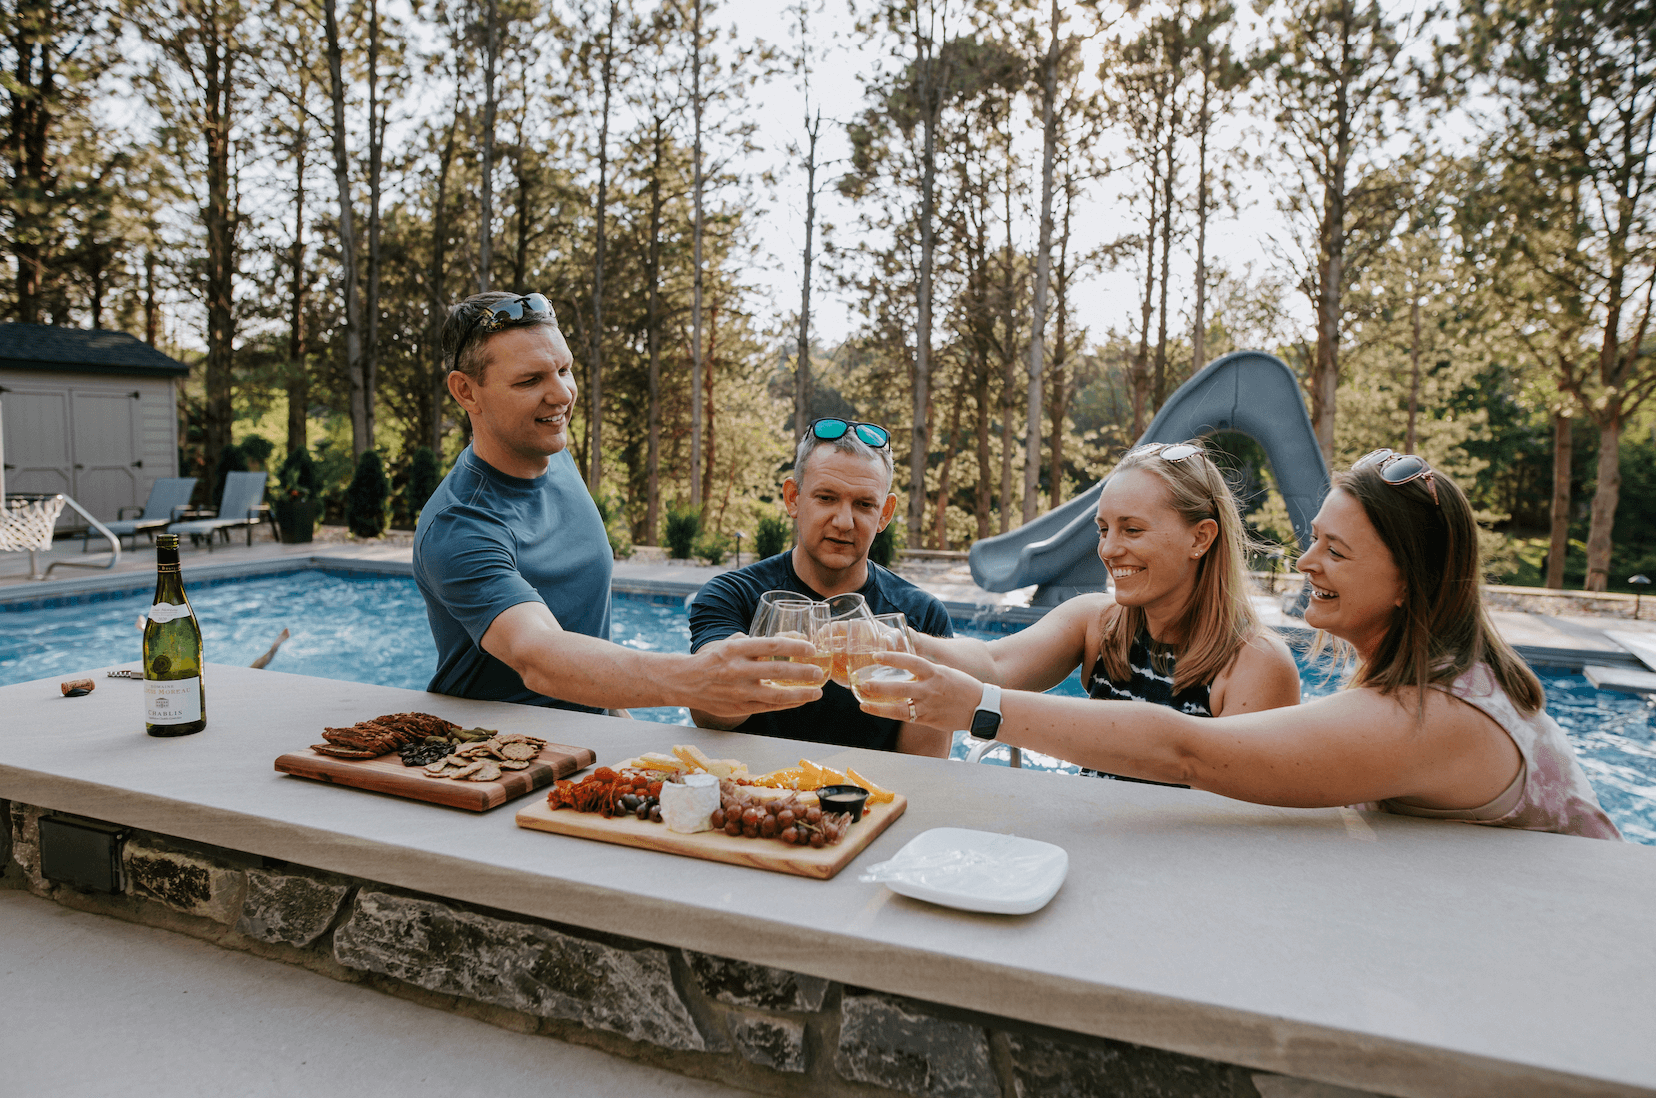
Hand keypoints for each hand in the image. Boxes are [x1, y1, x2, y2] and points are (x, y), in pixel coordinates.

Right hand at [689, 632, 824, 720]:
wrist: (685, 682)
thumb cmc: (713, 659)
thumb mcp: (730, 643)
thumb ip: (756, 641)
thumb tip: (789, 637)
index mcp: (736, 649)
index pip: (771, 645)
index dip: (794, 646)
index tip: (811, 648)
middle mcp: (738, 669)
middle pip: (778, 670)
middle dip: (803, 672)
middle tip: (819, 671)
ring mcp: (739, 691)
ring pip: (777, 694)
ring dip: (801, 694)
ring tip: (817, 691)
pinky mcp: (739, 707)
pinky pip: (769, 707)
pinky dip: (787, 704)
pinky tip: (800, 701)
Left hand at [858, 650, 980, 730]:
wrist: (981, 707)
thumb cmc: (962, 686)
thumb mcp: (945, 671)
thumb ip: (925, 670)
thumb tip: (905, 663)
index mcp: (935, 672)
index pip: (910, 661)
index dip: (892, 658)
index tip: (876, 656)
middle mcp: (930, 689)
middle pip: (899, 688)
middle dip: (879, 687)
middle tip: (863, 683)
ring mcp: (929, 706)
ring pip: (899, 708)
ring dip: (879, 706)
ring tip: (863, 704)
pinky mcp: (929, 719)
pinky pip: (906, 717)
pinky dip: (891, 714)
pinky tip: (878, 712)